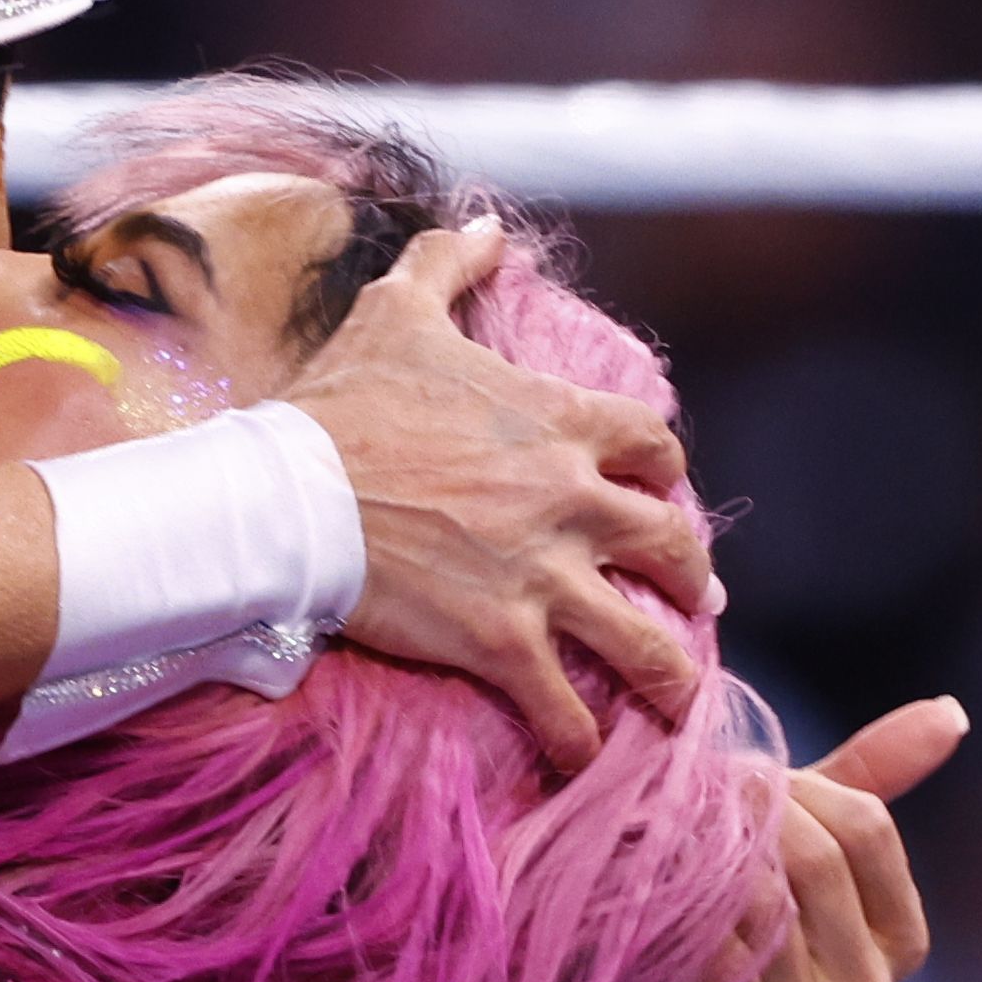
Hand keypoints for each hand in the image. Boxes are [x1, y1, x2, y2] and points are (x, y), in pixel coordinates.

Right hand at [286, 227, 718, 767]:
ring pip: (644, 638)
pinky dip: (580, 737)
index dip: (662, 472)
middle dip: (691, 577)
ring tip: (674, 700)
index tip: (658, 492)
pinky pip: (566, 704)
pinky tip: (582, 756)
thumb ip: (451, 263)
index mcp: (558, 422)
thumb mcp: (398, 311)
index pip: (652, 445)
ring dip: (668, 673)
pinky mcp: (502, 642)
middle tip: (696, 600)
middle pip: (672, 543)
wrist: (286, 493)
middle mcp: (570, 500)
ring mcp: (542, 576)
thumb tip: (489, 225)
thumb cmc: (340, 402)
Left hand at [644, 699, 963, 981]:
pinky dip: (686, 925)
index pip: (868, 829)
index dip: (798, 790)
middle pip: (819, 866)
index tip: (741, 780)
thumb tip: (953, 712)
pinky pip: (725, 973)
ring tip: (665, 839)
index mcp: (899, 940)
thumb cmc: (724, 904)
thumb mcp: (796, 834)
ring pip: (769, 914)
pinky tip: (656, 905)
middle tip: (691, 798)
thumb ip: (870, 777)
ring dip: (707, 862)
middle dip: (748, 817)